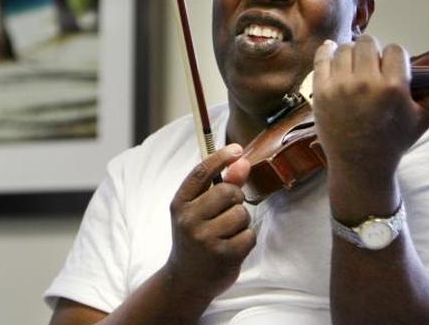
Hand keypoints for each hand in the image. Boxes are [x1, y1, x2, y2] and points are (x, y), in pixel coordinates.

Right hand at [164, 144, 254, 300]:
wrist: (186, 280)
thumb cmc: (195, 239)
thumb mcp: (199, 211)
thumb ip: (221, 185)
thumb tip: (242, 161)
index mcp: (179, 204)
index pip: (201, 173)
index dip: (220, 157)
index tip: (237, 149)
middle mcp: (189, 220)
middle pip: (228, 192)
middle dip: (236, 199)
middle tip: (227, 212)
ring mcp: (205, 239)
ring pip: (241, 214)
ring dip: (241, 221)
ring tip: (228, 232)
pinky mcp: (222, 256)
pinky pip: (249, 235)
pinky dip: (246, 239)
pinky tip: (232, 246)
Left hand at [312, 36, 428, 181]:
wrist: (360, 164)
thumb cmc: (393, 141)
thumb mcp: (424, 119)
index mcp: (393, 88)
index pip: (395, 50)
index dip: (395, 58)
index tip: (393, 69)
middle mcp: (365, 83)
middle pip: (368, 43)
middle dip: (373, 52)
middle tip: (373, 67)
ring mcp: (340, 86)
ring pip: (345, 48)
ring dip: (352, 54)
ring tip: (356, 67)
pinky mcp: (321, 91)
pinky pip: (322, 57)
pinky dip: (328, 52)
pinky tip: (334, 53)